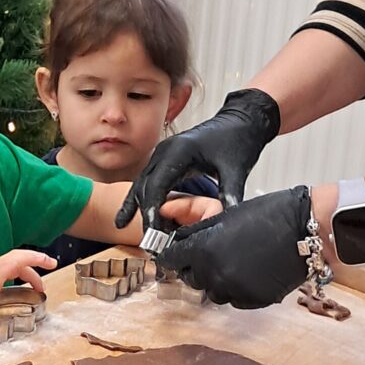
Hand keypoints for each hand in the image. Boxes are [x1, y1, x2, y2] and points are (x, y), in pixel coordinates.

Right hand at [114, 88, 281, 230]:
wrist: (239, 121)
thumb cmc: (236, 140)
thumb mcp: (236, 169)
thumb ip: (229, 194)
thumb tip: (226, 219)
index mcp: (179, 151)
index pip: (156, 185)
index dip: (151, 211)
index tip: (152, 233)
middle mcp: (164, 151)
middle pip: (145, 187)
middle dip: (146, 215)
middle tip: (151, 242)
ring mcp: (161, 155)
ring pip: (141, 186)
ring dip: (140, 210)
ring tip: (144, 237)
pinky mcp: (164, 161)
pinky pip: (146, 183)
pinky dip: (138, 201)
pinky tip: (125, 219)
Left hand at [160, 185, 313, 309]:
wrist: (306, 230)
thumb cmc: (269, 214)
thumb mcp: (226, 216)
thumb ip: (200, 232)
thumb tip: (180, 242)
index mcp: (204, 250)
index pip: (172, 260)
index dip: (173, 256)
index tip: (176, 255)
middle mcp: (215, 274)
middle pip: (191, 278)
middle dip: (195, 268)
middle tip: (211, 255)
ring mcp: (234, 290)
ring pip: (213, 292)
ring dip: (217, 280)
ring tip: (235, 263)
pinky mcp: (253, 301)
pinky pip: (235, 299)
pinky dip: (237, 289)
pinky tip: (250, 273)